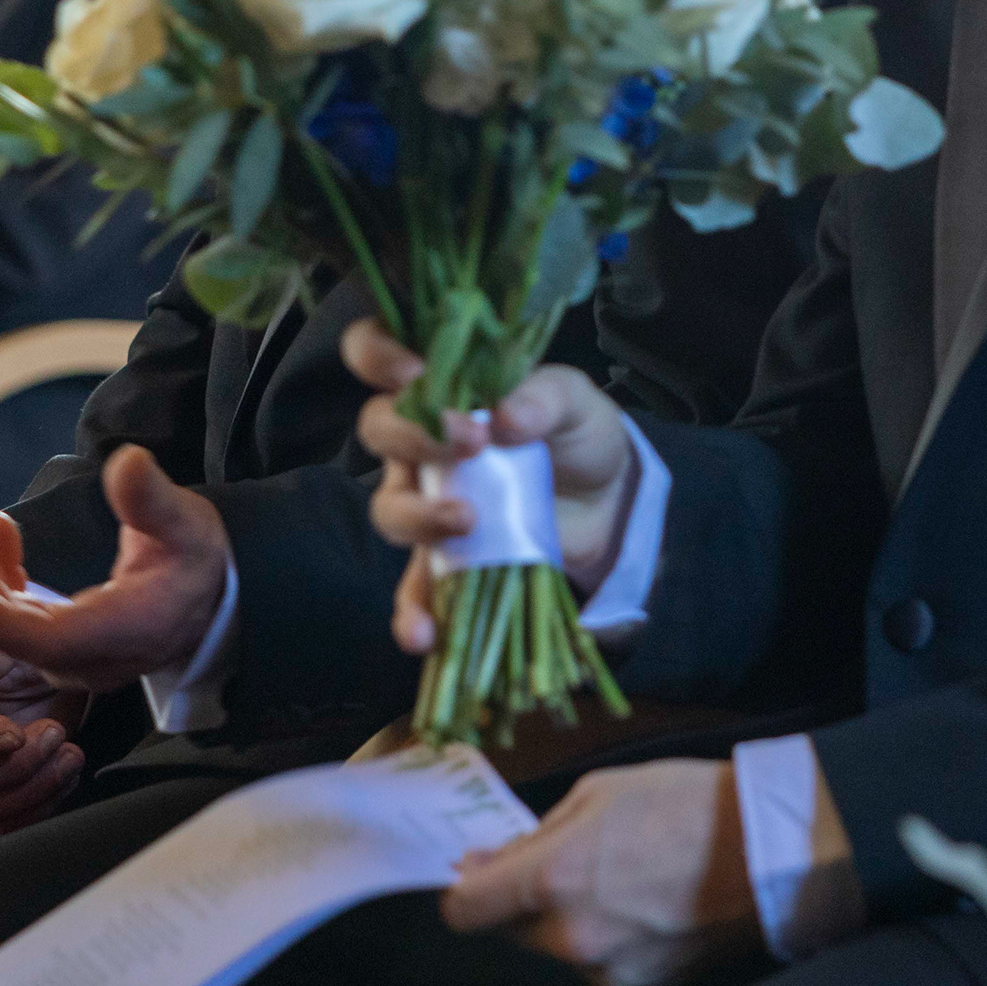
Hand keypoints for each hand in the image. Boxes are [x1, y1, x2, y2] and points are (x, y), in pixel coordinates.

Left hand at [0, 448, 231, 694]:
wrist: (211, 597)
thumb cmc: (200, 559)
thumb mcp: (188, 524)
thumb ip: (153, 500)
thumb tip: (126, 461)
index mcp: (120, 634)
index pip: (48, 641)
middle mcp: (86, 655)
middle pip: (10, 632)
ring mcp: (66, 650)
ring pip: (3, 618)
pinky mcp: (56, 634)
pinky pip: (12, 607)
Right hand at [0, 615, 87, 830]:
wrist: (43, 659)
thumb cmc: (15, 643)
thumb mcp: (6, 627)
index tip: (16, 733)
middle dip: (18, 763)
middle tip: (56, 730)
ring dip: (36, 787)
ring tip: (70, 753)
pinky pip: (9, 824)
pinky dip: (44, 804)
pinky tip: (66, 770)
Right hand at [348, 320, 638, 655]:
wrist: (608, 503)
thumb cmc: (578, 433)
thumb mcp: (575, 401)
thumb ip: (545, 397)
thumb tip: (507, 417)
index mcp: (443, 382)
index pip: (377, 350)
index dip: (378, 355)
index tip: (416, 372)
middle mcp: (421, 439)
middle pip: (378, 430)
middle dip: (413, 437)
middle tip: (470, 445)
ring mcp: (427, 501)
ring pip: (388, 507)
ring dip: (417, 517)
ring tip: (466, 522)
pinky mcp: (446, 560)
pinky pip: (412, 589)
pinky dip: (412, 613)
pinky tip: (424, 634)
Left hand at [440, 758, 756, 985]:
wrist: (772, 853)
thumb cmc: (685, 805)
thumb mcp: (598, 793)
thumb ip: (534, 834)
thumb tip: (490, 862)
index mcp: (551, 881)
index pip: (465, 912)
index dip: (463, 890)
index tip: (479, 873)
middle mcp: (571, 938)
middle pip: (512, 932)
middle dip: (526, 901)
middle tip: (572, 860)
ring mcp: (609, 971)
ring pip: (560, 950)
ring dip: (571, 922)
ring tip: (625, 880)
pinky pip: (604, 964)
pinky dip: (611, 941)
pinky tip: (650, 905)